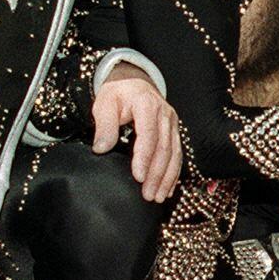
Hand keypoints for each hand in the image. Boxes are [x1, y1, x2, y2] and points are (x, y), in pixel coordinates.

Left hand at [92, 65, 180, 202]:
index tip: (138, 177)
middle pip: (164, 148)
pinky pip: (177, 154)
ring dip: (167, 178)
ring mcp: (172, 123)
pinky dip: (173, 174)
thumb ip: (104, 125)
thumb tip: (101, 149)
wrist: (133, 82)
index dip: (145, 158)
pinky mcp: (174, 132)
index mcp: (147, 104)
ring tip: (157, 197)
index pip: (149, 135)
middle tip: (148, 195)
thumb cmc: (117, 94)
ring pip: (174, 154)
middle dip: (157, 174)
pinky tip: (167, 189)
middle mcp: (165, 114)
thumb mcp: (104, 104)